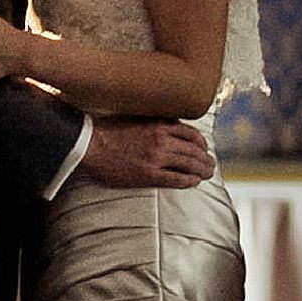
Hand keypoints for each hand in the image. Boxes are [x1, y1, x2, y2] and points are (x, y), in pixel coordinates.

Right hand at [86, 117, 213, 190]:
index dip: (201, 142)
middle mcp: (161, 140)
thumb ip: (155, 122)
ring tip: (207, 174)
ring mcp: (156, 158)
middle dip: (206, 159)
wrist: (90, 145)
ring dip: (202, 170)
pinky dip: (188, 181)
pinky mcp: (148, 175)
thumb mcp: (136, 118)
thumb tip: (171, 126)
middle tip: (211, 164)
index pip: (191, 133)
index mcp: (158, 125)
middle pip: (194, 150)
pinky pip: (176, 179)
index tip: (204, 148)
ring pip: (189, 165)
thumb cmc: (109, 131)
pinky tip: (194, 182)